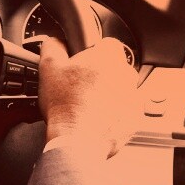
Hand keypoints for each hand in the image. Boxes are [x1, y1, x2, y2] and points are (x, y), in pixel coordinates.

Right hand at [38, 36, 138, 157]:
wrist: (77, 142)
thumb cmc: (65, 106)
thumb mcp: (49, 68)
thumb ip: (53, 46)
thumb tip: (55, 41)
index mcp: (109, 58)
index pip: (108, 43)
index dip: (93, 51)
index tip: (83, 63)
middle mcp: (127, 75)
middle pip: (115, 67)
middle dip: (100, 74)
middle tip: (80, 87)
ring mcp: (134, 97)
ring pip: (121, 88)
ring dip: (108, 94)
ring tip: (87, 105)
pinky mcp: (135, 117)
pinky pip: (125, 109)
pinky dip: (114, 113)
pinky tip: (96, 118)